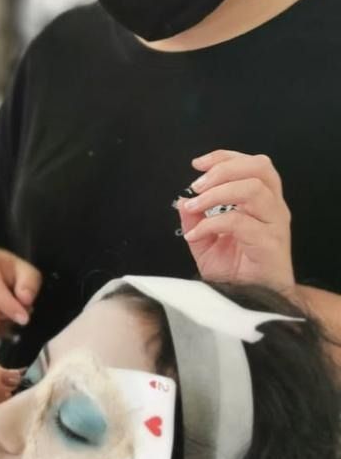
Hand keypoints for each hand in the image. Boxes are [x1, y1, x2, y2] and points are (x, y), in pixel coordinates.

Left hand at [175, 150, 294, 288]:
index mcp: (263, 202)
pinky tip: (196, 235)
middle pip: (259, 168)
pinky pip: (241, 223)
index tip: (198, 164)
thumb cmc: (236, 272)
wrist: (251, 301)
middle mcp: (274, 208)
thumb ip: (196, 220)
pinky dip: (212, 224)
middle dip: (223, 169)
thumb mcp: (206, 243)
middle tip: (197, 185)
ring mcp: (275, 225)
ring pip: (253, 189)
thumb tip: (183, 201)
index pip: (253, 165)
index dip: (225, 157)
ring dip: (217, 193)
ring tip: (194, 207)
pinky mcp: (270, 244)